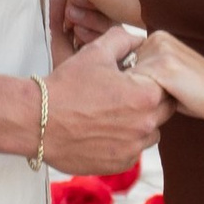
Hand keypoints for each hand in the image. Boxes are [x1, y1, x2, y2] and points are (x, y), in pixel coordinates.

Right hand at [44, 24, 166, 174]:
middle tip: (124, 96)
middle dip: (149, 101)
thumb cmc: (66, 86)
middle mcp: (145, 124)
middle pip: (163, 111)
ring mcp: (133, 147)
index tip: (135, 79)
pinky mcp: (119, 164)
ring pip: (150, 133)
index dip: (151, 80)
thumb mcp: (96, 52)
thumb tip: (138, 39)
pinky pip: (133, 152)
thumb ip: (123, 40)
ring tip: (113, 115)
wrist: (37, 119)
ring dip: (139, 124)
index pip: (167, 86)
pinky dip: (125, 143)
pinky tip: (104, 132)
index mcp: (145, 95)